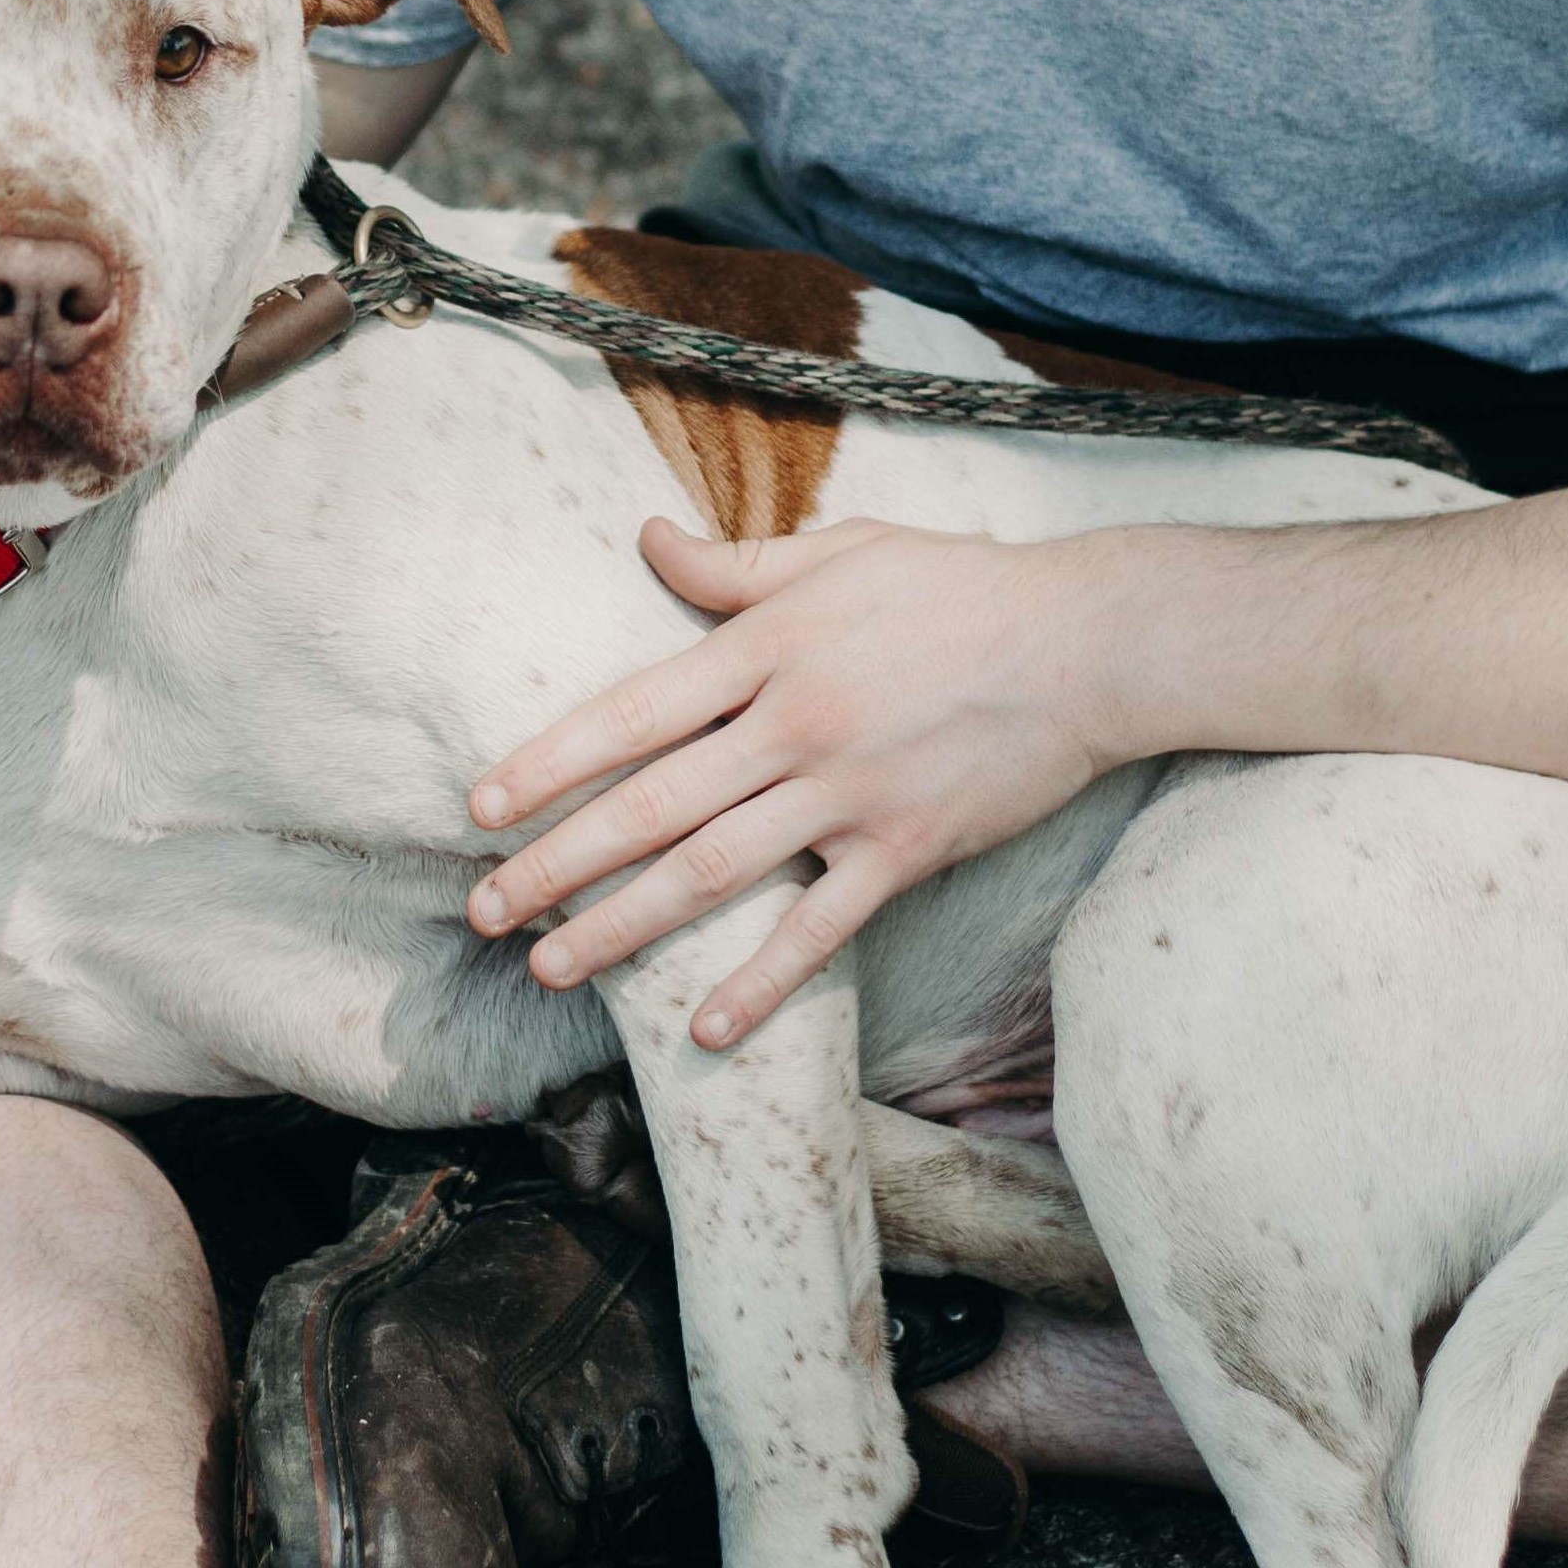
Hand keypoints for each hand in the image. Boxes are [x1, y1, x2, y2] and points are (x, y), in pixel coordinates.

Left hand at [464, 517, 1116, 1048]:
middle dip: (556, 863)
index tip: (480, 809)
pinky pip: (821, 930)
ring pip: (711, 872)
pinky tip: (704, 1031)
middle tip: (484, 911)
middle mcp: (793, 724)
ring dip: (622, 927)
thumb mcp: (839, 554)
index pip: (630, 714)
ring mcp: (848, 793)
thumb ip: (734, 565)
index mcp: (767, 647)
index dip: (548, 765)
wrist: (1087, 643)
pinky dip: (761, 983)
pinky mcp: (904, 848)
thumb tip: (646, 537)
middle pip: (650, 804)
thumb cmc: (957, 588)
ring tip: (550, 968)